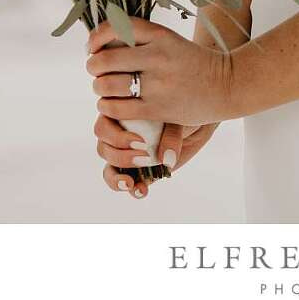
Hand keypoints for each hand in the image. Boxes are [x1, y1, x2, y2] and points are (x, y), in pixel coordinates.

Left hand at [86, 16, 238, 127]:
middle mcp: (158, 56)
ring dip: (99, 89)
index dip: (96, 37)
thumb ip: (141, 39)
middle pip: (105, 60)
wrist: (227, 85)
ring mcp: (158, 83)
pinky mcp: (159, 108)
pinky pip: (119, 109)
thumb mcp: (170, 40)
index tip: (92, 46)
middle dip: (93, 66)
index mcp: (160, 35)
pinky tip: (112, 105)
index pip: (116, 28)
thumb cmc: (192, 62)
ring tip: (103, 90)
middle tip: (96, 71)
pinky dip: (108, 107)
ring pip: (108, 85)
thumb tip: (101, 43)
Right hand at [94, 112, 219, 198]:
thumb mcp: (176, 115)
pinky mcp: (139, 170)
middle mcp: (118, 135)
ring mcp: (127, 154)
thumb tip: (166, 159)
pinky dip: (132, 189)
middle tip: (143, 156)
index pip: (103, 127)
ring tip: (130, 183)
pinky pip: (126, 183)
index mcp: (119, 114)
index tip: (140, 142)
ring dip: (117, 178)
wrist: (195, 118)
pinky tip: (142, 190)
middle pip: (104, 149)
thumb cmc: (181, 109)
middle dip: (120, 157)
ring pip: (110, 169)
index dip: (117, 137)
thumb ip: (170, 134)